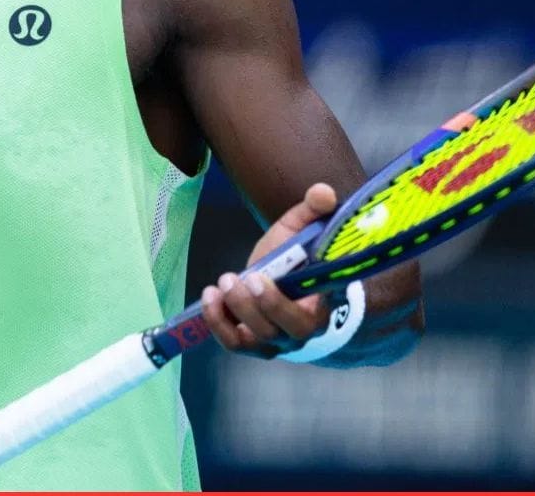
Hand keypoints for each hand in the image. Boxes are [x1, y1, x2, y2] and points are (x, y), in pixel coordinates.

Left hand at [199, 181, 337, 357]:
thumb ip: (313, 209)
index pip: (321, 312)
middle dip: (267, 305)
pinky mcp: (249, 341)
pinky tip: (209, 296)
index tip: (279, 277)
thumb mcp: (302, 228)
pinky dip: (217, 323)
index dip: (299, 301)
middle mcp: (302, 329)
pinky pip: (234, 343)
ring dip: (239, 311)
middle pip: (290, 331)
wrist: (277, 276)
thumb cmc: (294, 256)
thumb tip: (323, 192)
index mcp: (324, 303)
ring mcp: (275, 339)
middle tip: (247, 277)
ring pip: (260, 338)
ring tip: (224, 281)